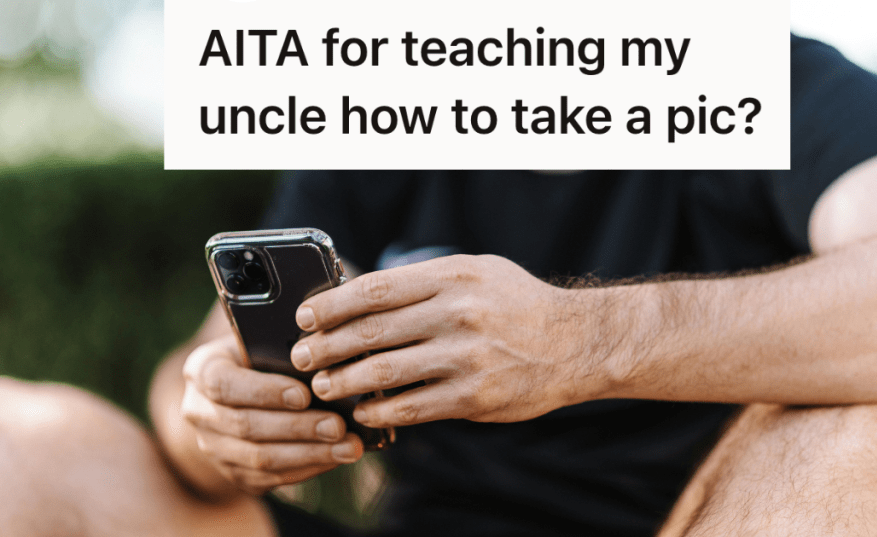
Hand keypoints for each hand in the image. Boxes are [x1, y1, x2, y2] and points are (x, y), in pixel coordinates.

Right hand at [180, 337, 362, 494]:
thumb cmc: (258, 356)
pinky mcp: (231, 472)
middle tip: (338, 426)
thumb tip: (326, 361)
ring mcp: (212, 447)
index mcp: (201, 371)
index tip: (305, 395)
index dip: (265, 392)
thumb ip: (281, 348)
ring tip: (348, 447)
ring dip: (309, 454)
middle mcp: (198, 412)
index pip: (224, 384)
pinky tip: (335, 458)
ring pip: (259, 459)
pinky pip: (269, 478)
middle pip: (245, 426)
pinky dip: (307, 469)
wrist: (236, 393)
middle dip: (297, 427)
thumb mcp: (260, 341)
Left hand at [291, 255, 607, 427]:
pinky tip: (362, 411)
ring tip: (322, 386)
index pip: (374, 289)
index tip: (304, 316)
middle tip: (299, 356)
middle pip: (370, 331)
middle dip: (325, 346)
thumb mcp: (477, 271)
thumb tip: (361, 291)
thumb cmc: (517, 302)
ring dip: (343, 382)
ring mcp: (466, 356)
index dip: (330, 304)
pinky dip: (380, 410)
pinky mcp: (475, 395)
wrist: (576, 342)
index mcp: (451, 276)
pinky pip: (413, 406)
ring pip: (385, 371)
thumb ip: (425, 279)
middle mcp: (457, 313)